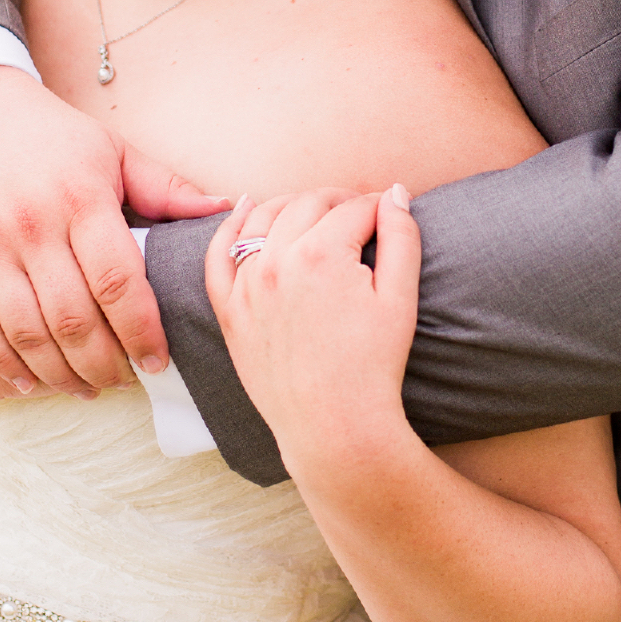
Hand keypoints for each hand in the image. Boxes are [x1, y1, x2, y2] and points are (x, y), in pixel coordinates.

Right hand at [0, 68, 230, 408]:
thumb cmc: (54, 136)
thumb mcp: (114, 150)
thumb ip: (168, 189)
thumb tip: (231, 211)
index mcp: (81, 197)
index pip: (118, 281)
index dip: (142, 331)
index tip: (158, 360)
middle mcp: (30, 223)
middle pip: (72, 318)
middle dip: (105, 364)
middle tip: (126, 382)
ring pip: (25, 332)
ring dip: (60, 373)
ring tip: (87, 387)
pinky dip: (4, 365)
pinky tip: (32, 382)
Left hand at [204, 185, 420, 467]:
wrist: (334, 427)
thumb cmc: (373, 367)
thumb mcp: (400, 299)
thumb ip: (401, 238)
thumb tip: (395, 193)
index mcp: (322, 255)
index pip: (354, 209)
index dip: (378, 208)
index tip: (390, 215)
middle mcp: (277, 263)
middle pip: (309, 205)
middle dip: (339, 202)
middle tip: (359, 214)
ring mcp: (247, 286)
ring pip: (263, 218)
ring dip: (291, 205)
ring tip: (315, 211)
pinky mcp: (230, 311)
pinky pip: (218, 255)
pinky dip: (229, 226)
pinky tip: (243, 208)